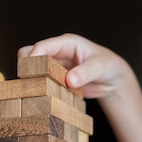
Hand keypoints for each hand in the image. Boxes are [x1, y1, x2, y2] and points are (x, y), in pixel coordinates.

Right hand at [17, 33, 135, 99]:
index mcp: (67, 43)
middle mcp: (57, 52)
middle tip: (30, 83)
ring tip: (37, 92)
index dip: (34, 57)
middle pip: (30, 54)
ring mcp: (55, 66)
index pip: (43, 46)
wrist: (113, 79)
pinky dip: (40, 89)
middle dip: (28, 67)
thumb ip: (85, 73)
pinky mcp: (56, 79)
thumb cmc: (108, 66)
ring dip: (33, 79)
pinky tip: (44, 98)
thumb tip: (69, 80)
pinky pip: (42, 83)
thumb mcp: (100, 67)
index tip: (30, 72)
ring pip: (34, 69)